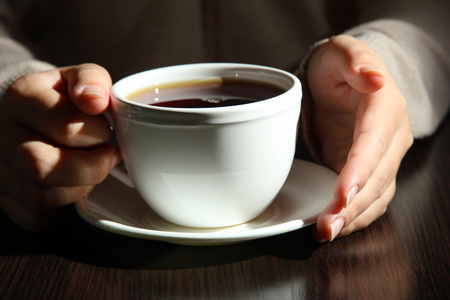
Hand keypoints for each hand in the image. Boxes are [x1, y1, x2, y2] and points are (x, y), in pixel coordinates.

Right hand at [0, 63, 120, 230]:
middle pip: (42, 167)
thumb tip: (95, 100)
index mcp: (22, 98)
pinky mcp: (4, 197)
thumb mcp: (77, 79)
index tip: (107, 132)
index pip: (66, 126)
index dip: (98, 134)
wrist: (28, 114)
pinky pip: (35, 217)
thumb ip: (91, 80)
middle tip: (106, 157)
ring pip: (40, 197)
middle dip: (90, 169)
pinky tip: (71, 186)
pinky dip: (62, 208)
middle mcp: (2, 134)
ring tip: (89, 170)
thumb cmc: (61, 99)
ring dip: (79, 189)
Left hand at [307, 35, 412, 240]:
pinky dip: (355, 215)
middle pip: (377, 177)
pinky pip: (369, 198)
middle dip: (353, 204)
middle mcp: (390, 137)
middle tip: (327, 225)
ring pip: (376, 194)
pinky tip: (336, 227)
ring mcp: (382, 157)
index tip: (342, 193)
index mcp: (385, 108)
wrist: (343, 80)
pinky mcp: (369, 170)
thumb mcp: (342, 54)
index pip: (374, 143)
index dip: (359, 170)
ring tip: (327, 232)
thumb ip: (355, 62)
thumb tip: (373, 78)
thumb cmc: (338, 67)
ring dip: (354, 217)